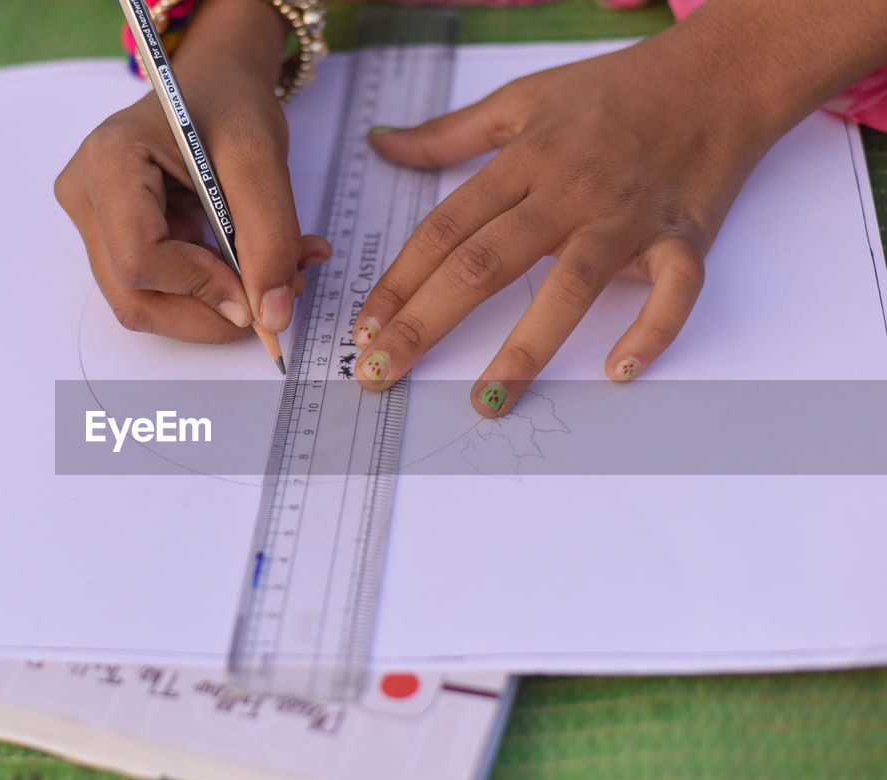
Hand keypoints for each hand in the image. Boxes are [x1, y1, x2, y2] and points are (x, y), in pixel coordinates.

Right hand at [55, 1, 329, 342]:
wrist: (214, 86)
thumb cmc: (228, 104)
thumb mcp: (261, 159)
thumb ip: (269, 239)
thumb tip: (271, 316)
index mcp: (108, 162)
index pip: (138, 258)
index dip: (200, 286)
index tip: (258, 289)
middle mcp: (85, 197)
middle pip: (134, 295)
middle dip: (209, 310)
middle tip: (276, 297)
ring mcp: (93, 223)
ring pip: (144, 304)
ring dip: (213, 307)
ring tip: (273, 276)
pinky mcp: (113, 241)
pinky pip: (156, 292)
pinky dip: (209, 294)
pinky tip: (249, 268)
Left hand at [350, 31, 778, 414]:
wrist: (718, 75)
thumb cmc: (615, 91)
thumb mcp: (521, 99)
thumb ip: (448, 133)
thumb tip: (382, 141)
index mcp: (523, 162)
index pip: (444, 231)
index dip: (399, 283)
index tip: (363, 330)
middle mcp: (567, 192)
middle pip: (483, 264)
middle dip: (425, 324)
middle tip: (380, 374)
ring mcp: (627, 217)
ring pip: (569, 286)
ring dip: (525, 349)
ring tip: (484, 401)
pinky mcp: (686, 236)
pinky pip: (674, 290)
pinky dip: (652, 329)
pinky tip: (618, 371)